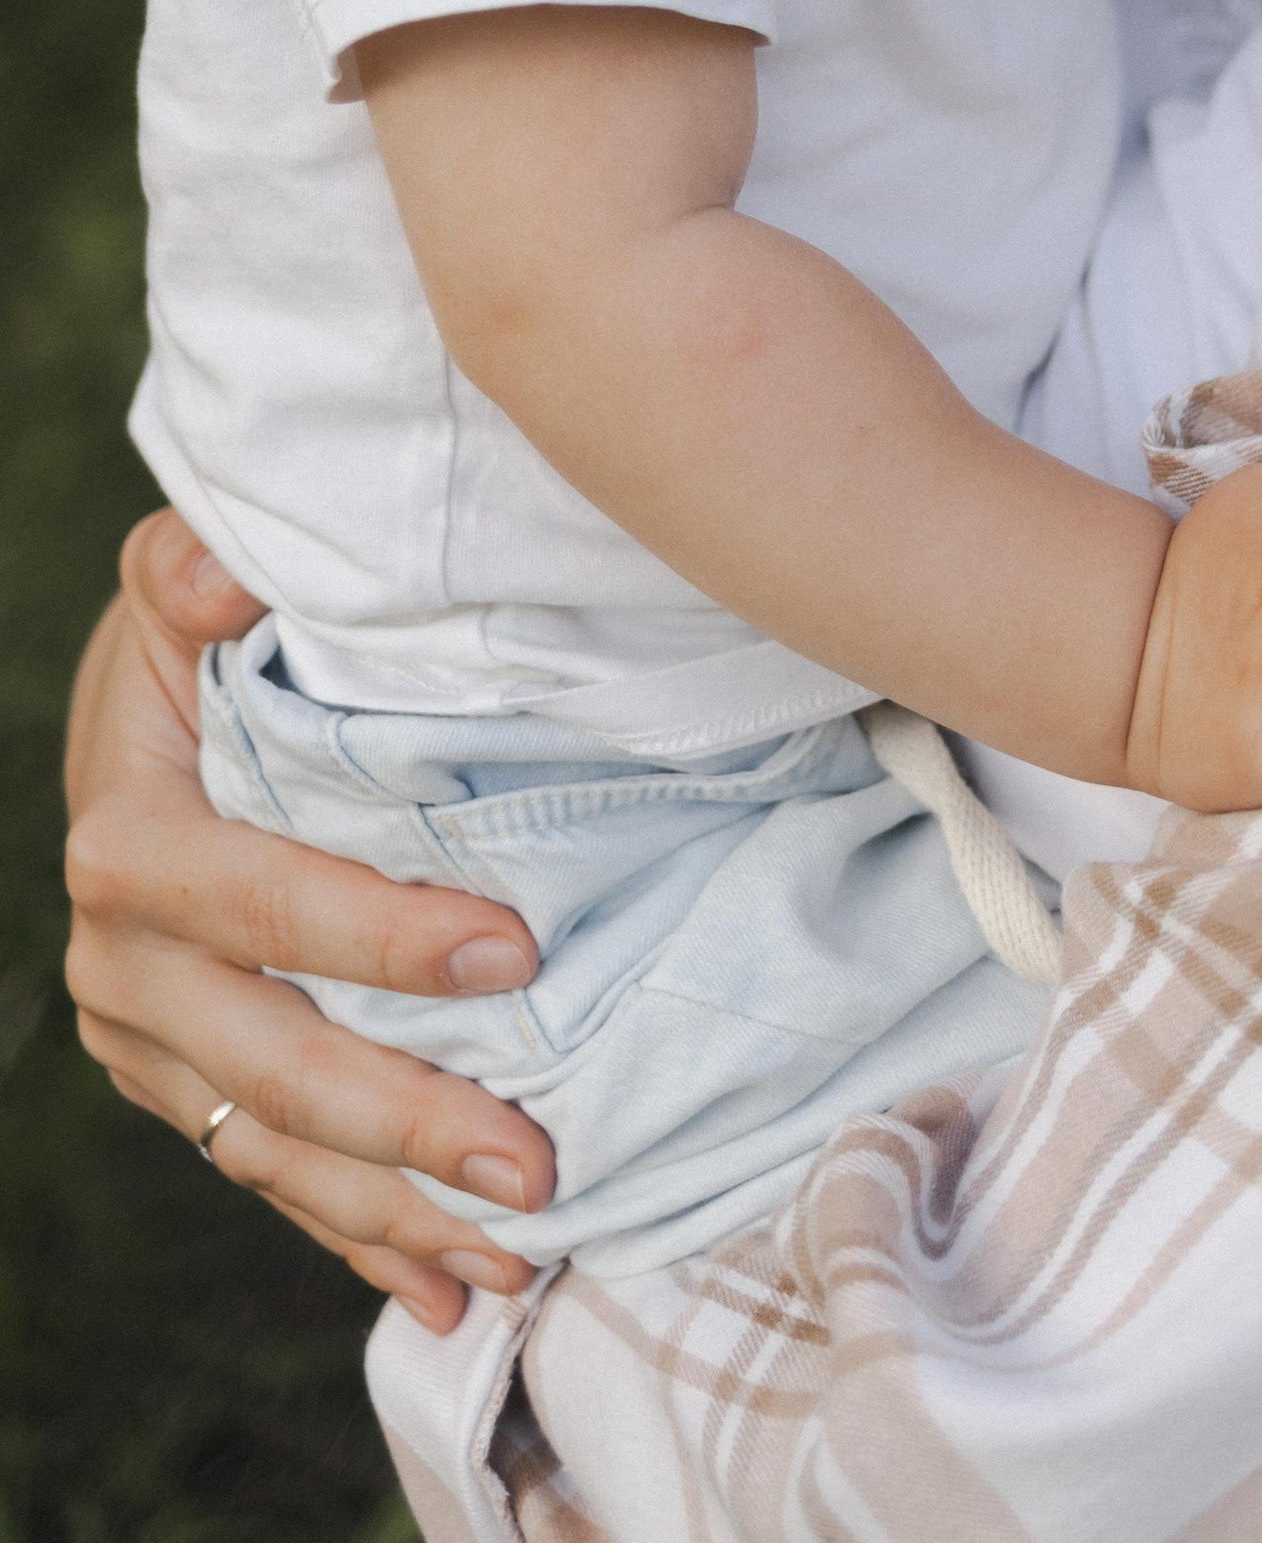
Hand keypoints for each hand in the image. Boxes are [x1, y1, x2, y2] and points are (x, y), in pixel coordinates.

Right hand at [62, 509, 555, 1335]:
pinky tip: (446, 1294)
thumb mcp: (188, 583)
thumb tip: (225, 574)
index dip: (381, 935)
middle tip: (535, 1160)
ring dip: (395, 1209)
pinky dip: (359, 1238)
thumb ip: (196, 570)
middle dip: (405, 1122)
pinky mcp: (186, 1087)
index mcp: (132, 841)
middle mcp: (124, 962)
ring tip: (518, 1250)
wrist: (151, 714)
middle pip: (271, 1061)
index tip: (515, 950)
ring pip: (272, 1148)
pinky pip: (271, 1178)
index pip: (263, 904)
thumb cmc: (205, 638)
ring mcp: (151, 1044)